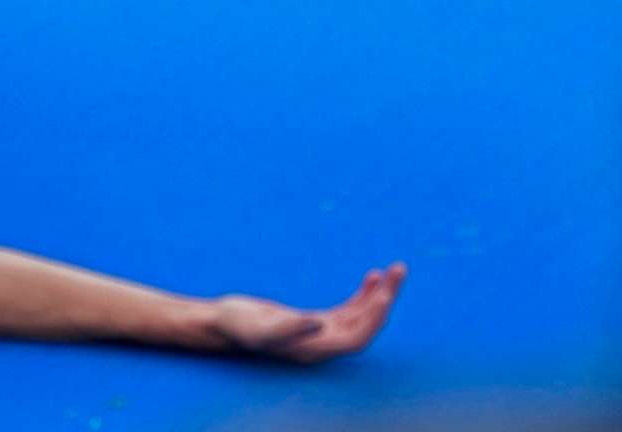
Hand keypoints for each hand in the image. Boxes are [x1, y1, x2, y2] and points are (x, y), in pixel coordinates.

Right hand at [209, 263, 406, 361]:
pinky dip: (363, 295)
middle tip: (399, 270)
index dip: (373, 318)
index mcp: (314, 350)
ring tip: (395, 270)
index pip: (356, 338)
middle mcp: (323, 345)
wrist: (222, 323)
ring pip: (361, 316)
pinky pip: (349, 310)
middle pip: (365, 326)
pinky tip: (372, 277)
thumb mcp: (260, 327)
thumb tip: (320, 324)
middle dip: (385, 300)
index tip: (386, 293)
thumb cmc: (237, 326)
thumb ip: (290, 327)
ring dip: (380, 295)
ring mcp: (321, 334)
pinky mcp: (315, 322)